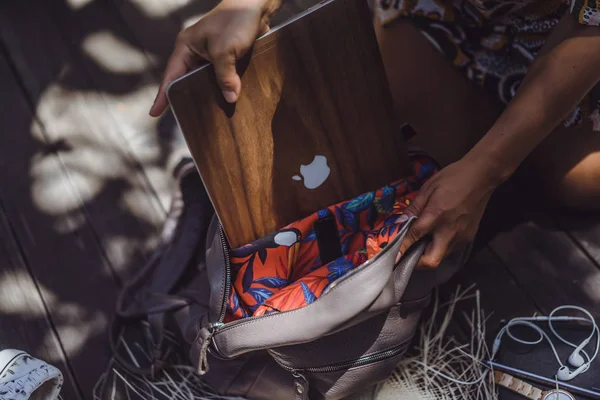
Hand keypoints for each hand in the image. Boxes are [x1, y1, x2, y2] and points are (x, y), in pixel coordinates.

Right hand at [149, 0, 280, 116]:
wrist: (257, 5)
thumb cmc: (235, 20)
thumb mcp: (226, 50)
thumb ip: (225, 76)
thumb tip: (229, 98)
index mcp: (186, 47)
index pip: (171, 75)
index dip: (163, 95)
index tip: (155, 113)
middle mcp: (195, 52)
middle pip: (187, 80)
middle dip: (187, 98)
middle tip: (184, 120)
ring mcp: (210, 55)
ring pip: (205, 80)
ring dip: (209, 94)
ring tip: (207, 116)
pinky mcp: (226, 57)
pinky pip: (220, 77)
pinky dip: (223, 87)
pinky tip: (227, 101)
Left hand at [398, 157, 499, 267]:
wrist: (482, 176)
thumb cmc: (453, 178)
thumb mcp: (428, 189)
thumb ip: (413, 209)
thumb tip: (398, 224)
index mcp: (436, 216)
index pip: (414, 238)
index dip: (401, 250)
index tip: (392, 260)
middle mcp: (449, 231)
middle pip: (431, 261)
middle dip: (416, 263)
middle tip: (406, 255)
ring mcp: (461, 237)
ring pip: (440, 257)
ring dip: (427, 254)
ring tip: (419, 243)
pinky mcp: (468, 237)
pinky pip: (449, 249)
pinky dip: (439, 247)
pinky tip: (435, 235)